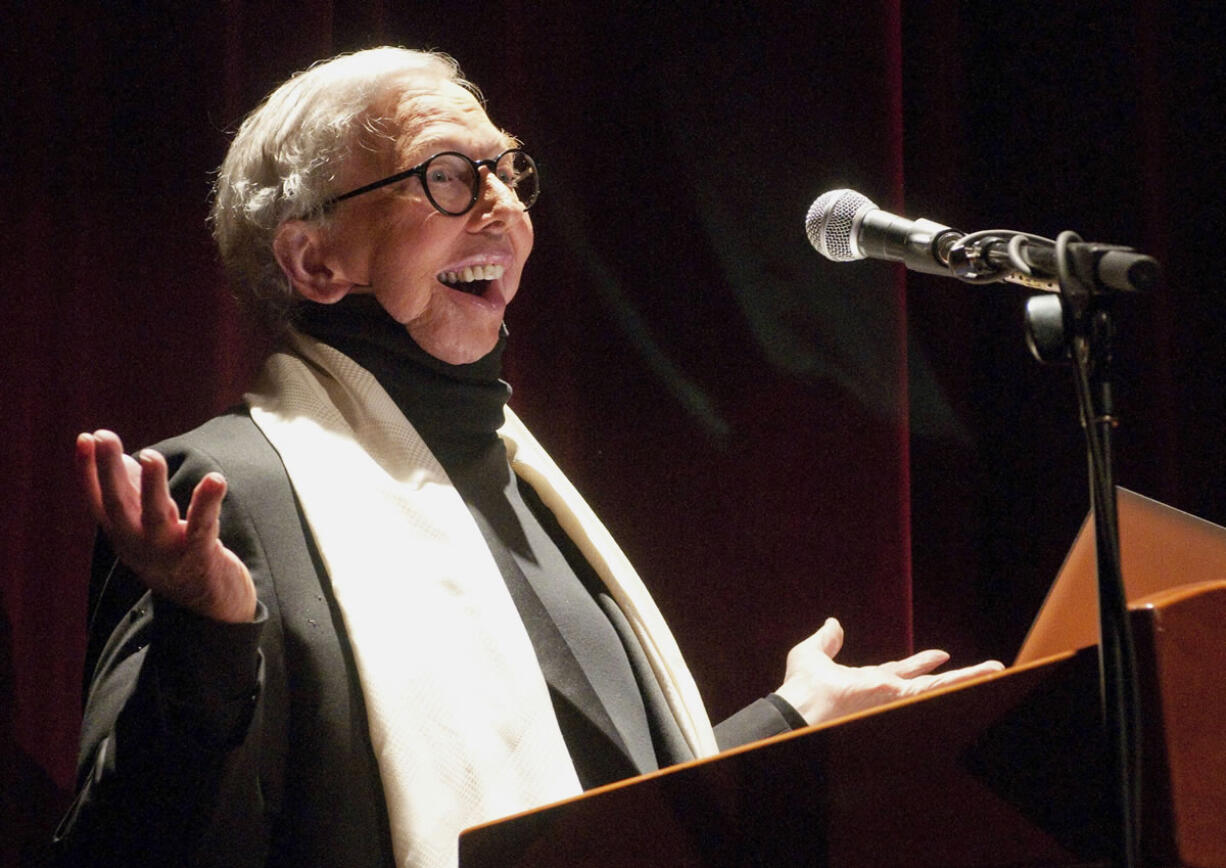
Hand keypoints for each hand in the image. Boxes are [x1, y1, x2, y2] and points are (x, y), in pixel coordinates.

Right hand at [76, 430, 256, 623]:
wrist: (210, 605)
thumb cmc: (176, 556)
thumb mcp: (148, 527)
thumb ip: (134, 495)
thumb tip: (123, 457)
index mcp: (124, 536)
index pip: (99, 501)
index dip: (89, 471)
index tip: (85, 438)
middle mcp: (139, 545)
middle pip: (119, 505)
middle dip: (109, 470)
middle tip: (104, 436)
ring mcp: (168, 553)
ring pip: (156, 516)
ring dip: (152, 485)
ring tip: (151, 456)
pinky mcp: (200, 558)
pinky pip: (202, 528)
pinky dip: (207, 504)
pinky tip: (215, 480)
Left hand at [774, 618, 1003, 724]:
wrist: (800, 707)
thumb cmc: (800, 688)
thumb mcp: (813, 653)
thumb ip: (826, 640)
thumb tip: (833, 624)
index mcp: (868, 680)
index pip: (900, 670)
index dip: (920, 662)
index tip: (940, 654)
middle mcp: (885, 691)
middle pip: (927, 681)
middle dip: (953, 677)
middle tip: (982, 669)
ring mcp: (894, 696)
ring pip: (938, 686)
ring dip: (968, 679)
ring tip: (996, 671)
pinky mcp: (899, 696)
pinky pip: (936, 687)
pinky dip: (962, 681)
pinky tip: (986, 674)